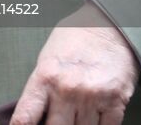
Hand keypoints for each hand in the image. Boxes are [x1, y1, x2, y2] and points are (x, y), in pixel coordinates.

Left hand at [12, 5, 138, 124]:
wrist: (110, 25)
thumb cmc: (75, 39)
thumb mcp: (47, 58)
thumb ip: (41, 88)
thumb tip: (33, 116)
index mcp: (44, 77)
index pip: (25, 117)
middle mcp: (66, 89)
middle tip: (59, 120)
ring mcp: (91, 97)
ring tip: (76, 115)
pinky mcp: (115, 102)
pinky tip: (95, 119)